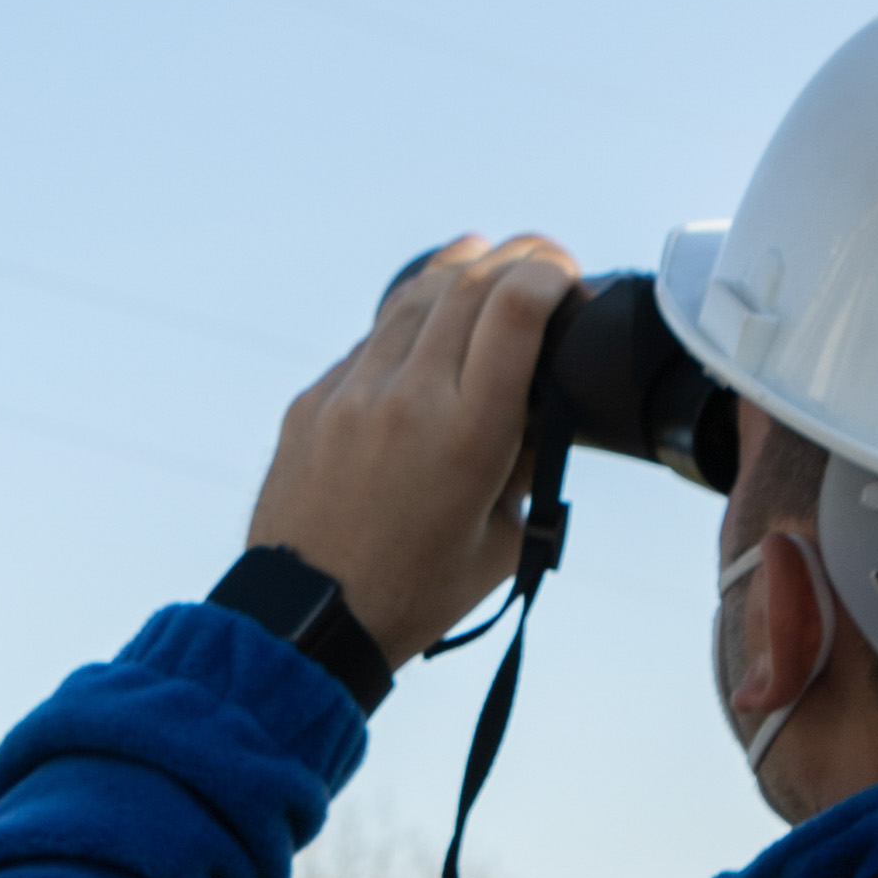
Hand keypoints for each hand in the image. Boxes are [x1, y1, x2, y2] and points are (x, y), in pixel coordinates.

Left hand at [248, 235, 573, 663]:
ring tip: (486, 259)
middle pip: (469, 284)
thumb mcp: (504, 537)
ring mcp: (352, 394)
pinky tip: (425, 326)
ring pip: (413, 298)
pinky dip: (408, 322)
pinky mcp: (312, 401)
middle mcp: (408, 398)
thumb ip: (526, 463)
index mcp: (468, 433)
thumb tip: (540, 403)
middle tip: (542, 259)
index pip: (514, 307)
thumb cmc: (416, 590)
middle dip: (516, 257)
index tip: (568, 275)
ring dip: (460, 270)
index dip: (549, 272)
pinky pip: (369, 341)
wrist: (308, 619)